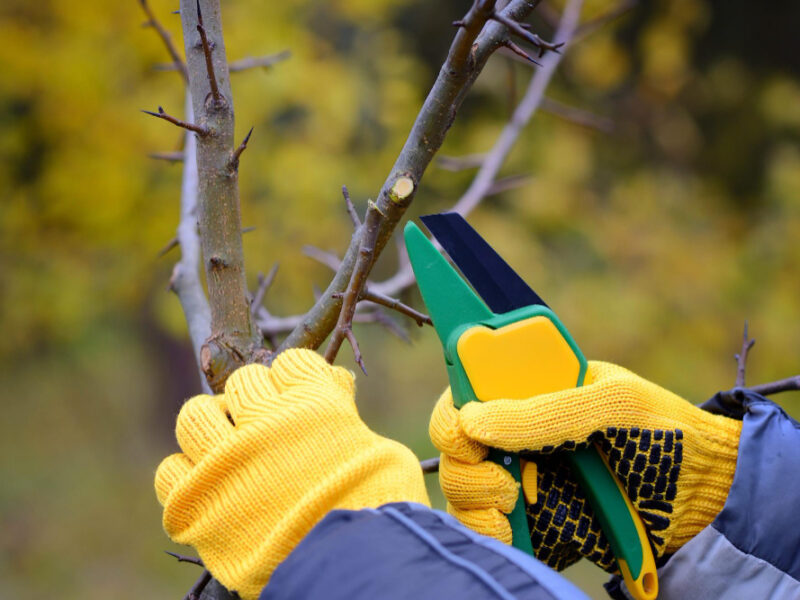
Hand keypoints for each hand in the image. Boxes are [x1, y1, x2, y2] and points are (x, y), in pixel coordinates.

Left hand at [155, 349, 428, 598]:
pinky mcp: (196, 502)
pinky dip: (185, 475)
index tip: (300, 393)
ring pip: (194, 416)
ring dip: (211, 426)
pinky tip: (206, 484)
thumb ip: (348, 415)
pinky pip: (169, 471)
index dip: (296, 378)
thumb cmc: (376, 506)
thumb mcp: (380, 450)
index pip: (291, 362)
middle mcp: (262, 421)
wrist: (350, 567)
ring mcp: (223, 460)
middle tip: (265, 423)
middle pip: (243, 381)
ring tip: (226, 446)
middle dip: (256, 398)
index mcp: (310, 402)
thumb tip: (336, 385)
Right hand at [429, 361, 741, 571]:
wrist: (704, 499)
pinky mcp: (531, 522)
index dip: (455, 405)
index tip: (464, 426)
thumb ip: (543, 413)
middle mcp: (519, 432)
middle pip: (454, 441)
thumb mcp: (610, 405)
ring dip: (473, 495)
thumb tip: (473, 420)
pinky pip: (485, 528)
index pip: (469, 387)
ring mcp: (522, 478)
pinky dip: (484, 531)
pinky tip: (507, 529)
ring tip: (512, 500)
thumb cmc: (664, 432)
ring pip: (460, 485)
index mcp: (533, 390)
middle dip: (463, 458)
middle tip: (500, 472)